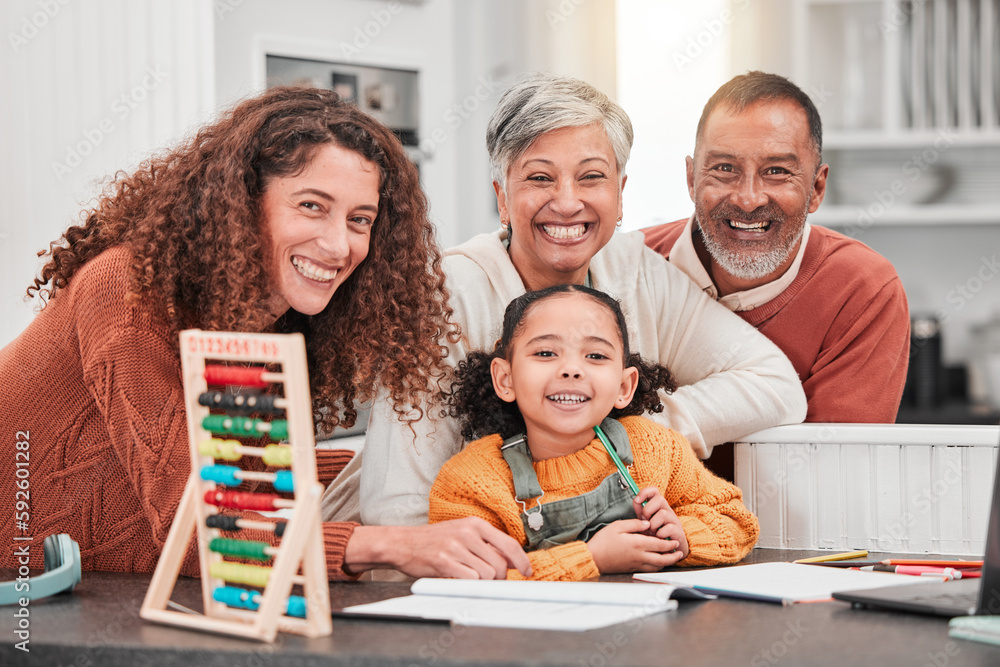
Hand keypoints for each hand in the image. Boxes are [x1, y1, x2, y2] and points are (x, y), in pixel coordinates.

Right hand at [345, 518, 531, 578]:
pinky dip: (470, 586)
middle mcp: (467, 532)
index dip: (522, 560)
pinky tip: (460, 581)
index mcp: (475, 523)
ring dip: (483, 583)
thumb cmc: (434, 541)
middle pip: (500, 564)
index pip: (508, 543)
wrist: (402, 543)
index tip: (527, 571)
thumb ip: (485, 545)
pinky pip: (470, 580)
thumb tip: (511, 561)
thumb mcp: (461, 534)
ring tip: (471, 580)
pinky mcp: (444, 561)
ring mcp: (455, 546)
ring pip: (487, 574)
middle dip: (500, 579)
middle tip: (491, 582)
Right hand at [586, 518, 685, 573]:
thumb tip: (647, 524)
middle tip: (679, 553)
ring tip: (671, 558)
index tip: (676, 541)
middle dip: (673, 556)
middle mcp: (639, 556)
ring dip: (666, 563)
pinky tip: (656, 563)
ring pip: (656, 566)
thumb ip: (634, 524)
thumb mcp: (617, 526)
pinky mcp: (631, 569)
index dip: (670, 544)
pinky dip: (656, 567)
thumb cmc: (603, 541)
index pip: (659, 545)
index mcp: (637, 544)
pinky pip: (648, 570)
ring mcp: (636, 564)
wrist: (593, 558)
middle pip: (662, 559)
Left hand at [633, 487, 689, 559]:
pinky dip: (661, 534)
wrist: (669, 550)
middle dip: (648, 511)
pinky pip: (668, 528)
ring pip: (663, 514)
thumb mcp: (645, 522)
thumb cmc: (656, 535)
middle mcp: (667, 510)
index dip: (645, 492)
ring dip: (654, 525)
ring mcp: (674, 520)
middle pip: (660, 499)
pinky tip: (659, 538)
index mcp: (658, 506)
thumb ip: (641, 512)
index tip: (638, 500)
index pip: (654, 491)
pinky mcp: (679, 531)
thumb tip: (636, 500)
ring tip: (653, 532)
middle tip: (647, 522)